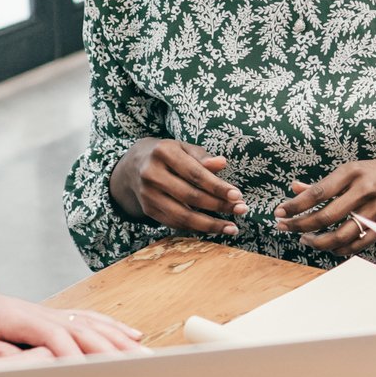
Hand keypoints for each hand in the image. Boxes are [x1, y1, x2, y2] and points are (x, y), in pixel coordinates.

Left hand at [0, 269, 146, 358]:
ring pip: (94, 324)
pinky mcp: (52, 315)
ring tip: (144, 355)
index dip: (77, 357)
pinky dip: (112, 327)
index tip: (94, 376)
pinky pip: (89, 319)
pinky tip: (129, 334)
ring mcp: (50, 312)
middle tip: (139, 369)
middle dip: (114, 350)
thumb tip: (23, 367)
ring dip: (121, 339)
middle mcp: (42, 312)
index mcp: (21, 319)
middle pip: (86, 330)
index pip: (58, 338)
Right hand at [110, 138, 246, 235]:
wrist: (134, 166)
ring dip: (210, 224)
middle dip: (219, 205)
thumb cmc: (169, 155)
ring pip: (182, 215)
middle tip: (241, 210)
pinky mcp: (148, 209)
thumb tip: (222, 163)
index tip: (238, 195)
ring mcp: (148, 194)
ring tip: (232, 228)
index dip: (217, 186)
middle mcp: (152, 173)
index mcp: (163, 152)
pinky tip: (214, 228)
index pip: (195, 173)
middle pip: (190, 196)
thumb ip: (203, 157)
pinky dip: (196, 228)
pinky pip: (175, 223)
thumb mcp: (184, 148)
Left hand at [276, 154, 375, 255]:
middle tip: (285, 228)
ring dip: (317, 241)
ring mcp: (375, 210)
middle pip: (325, 216)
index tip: (280, 212)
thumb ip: (322, 184)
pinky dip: (338, 249)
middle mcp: (363, 191)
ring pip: (340, 235)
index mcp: (352, 173)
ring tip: (304, 240)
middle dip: (300, 225)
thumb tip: (294, 189)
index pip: (317, 193)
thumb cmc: (375, 173)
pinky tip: (327, 246)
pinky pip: (357, 245)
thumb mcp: (350, 171)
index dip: (295, 205)